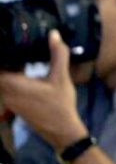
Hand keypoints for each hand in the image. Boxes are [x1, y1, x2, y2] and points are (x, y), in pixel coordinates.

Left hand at [0, 30, 87, 149]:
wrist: (61, 129)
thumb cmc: (60, 103)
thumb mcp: (61, 77)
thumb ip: (58, 54)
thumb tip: (54, 34)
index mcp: (14, 84)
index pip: (0, 68)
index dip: (3, 56)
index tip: (10, 44)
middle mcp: (7, 93)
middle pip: (1, 74)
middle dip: (8, 61)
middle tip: (20, 48)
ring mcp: (9, 101)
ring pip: (3, 81)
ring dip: (11, 70)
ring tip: (25, 58)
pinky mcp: (14, 105)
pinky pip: (7, 88)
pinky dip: (14, 78)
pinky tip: (28, 72)